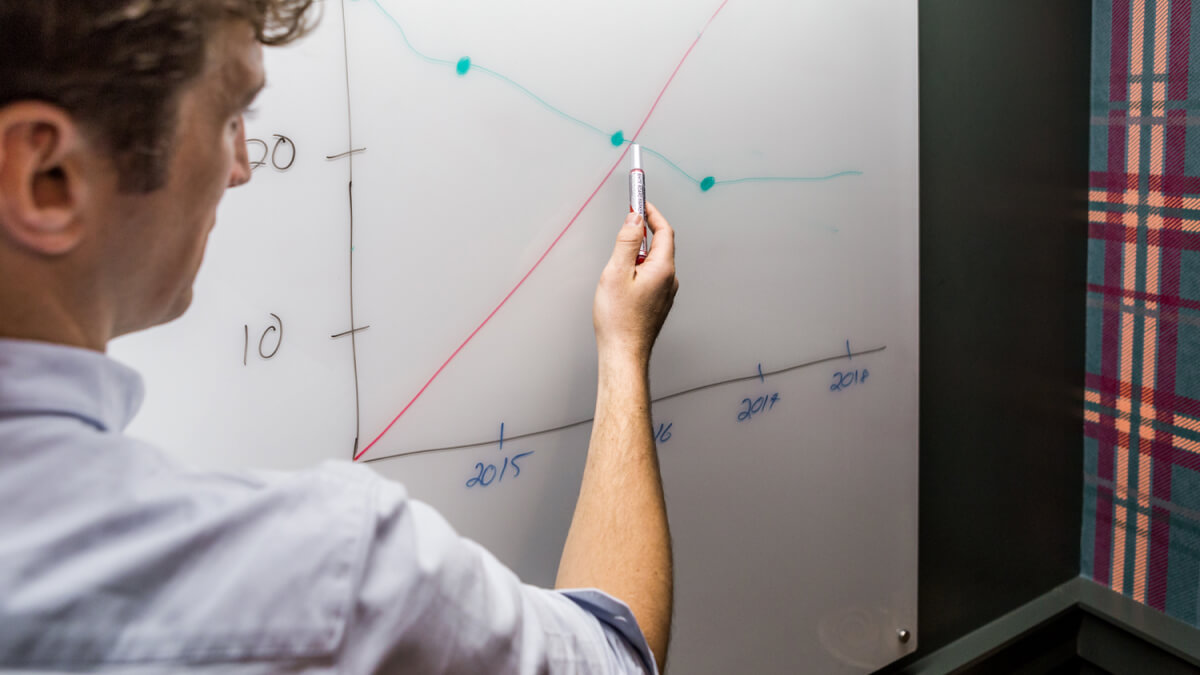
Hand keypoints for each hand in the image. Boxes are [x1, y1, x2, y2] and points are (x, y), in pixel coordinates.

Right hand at [593, 202, 677, 366]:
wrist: (623, 353)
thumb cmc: (618, 319)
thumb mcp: (616, 272)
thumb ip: (627, 242)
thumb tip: (635, 219)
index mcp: (663, 269)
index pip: (664, 231)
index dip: (652, 213)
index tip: (640, 202)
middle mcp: (670, 280)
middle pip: (660, 246)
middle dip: (644, 232)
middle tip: (627, 222)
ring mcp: (665, 293)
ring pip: (654, 263)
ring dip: (638, 254)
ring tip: (617, 264)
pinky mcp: (658, 304)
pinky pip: (651, 277)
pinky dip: (638, 269)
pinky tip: (622, 282)